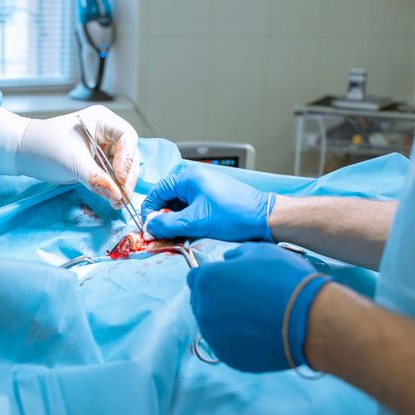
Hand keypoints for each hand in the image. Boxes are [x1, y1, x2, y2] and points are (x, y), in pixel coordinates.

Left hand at [0, 105, 139, 207]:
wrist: (23, 153)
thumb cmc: (44, 147)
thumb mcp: (72, 163)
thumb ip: (96, 179)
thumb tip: (117, 196)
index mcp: (103, 121)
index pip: (127, 139)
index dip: (127, 160)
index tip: (120, 180)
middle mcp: (107, 132)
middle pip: (129, 155)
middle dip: (127, 177)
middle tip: (123, 198)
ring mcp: (104, 148)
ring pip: (123, 167)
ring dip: (122, 185)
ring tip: (118, 202)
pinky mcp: (98, 162)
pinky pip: (112, 175)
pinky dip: (113, 187)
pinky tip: (112, 199)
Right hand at [141, 165, 274, 240]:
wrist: (265, 218)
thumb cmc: (234, 215)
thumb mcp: (197, 222)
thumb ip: (169, 224)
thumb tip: (149, 227)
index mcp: (189, 178)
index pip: (158, 191)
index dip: (150, 210)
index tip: (148, 228)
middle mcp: (196, 179)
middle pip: (168, 198)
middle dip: (163, 217)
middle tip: (162, 235)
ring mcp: (206, 187)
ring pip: (180, 204)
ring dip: (176, 220)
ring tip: (177, 236)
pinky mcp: (214, 198)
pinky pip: (192, 207)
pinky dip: (187, 219)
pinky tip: (190, 232)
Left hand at [187, 243, 330, 372]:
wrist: (309, 318)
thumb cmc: (285, 278)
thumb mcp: (260, 251)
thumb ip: (236, 254)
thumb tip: (226, 260)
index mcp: (206, 280)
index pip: (196, 278)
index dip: (213, 277)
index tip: (230, 280)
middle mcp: (203, 309)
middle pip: (202, 302)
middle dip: (218, 298)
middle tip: (247, 298)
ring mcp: (214, 336)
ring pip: (214, 325)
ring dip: (228, 320)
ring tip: (257, 316)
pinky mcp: (229, 357)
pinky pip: (227, 345)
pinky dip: (238, 339)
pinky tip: (260, 333)